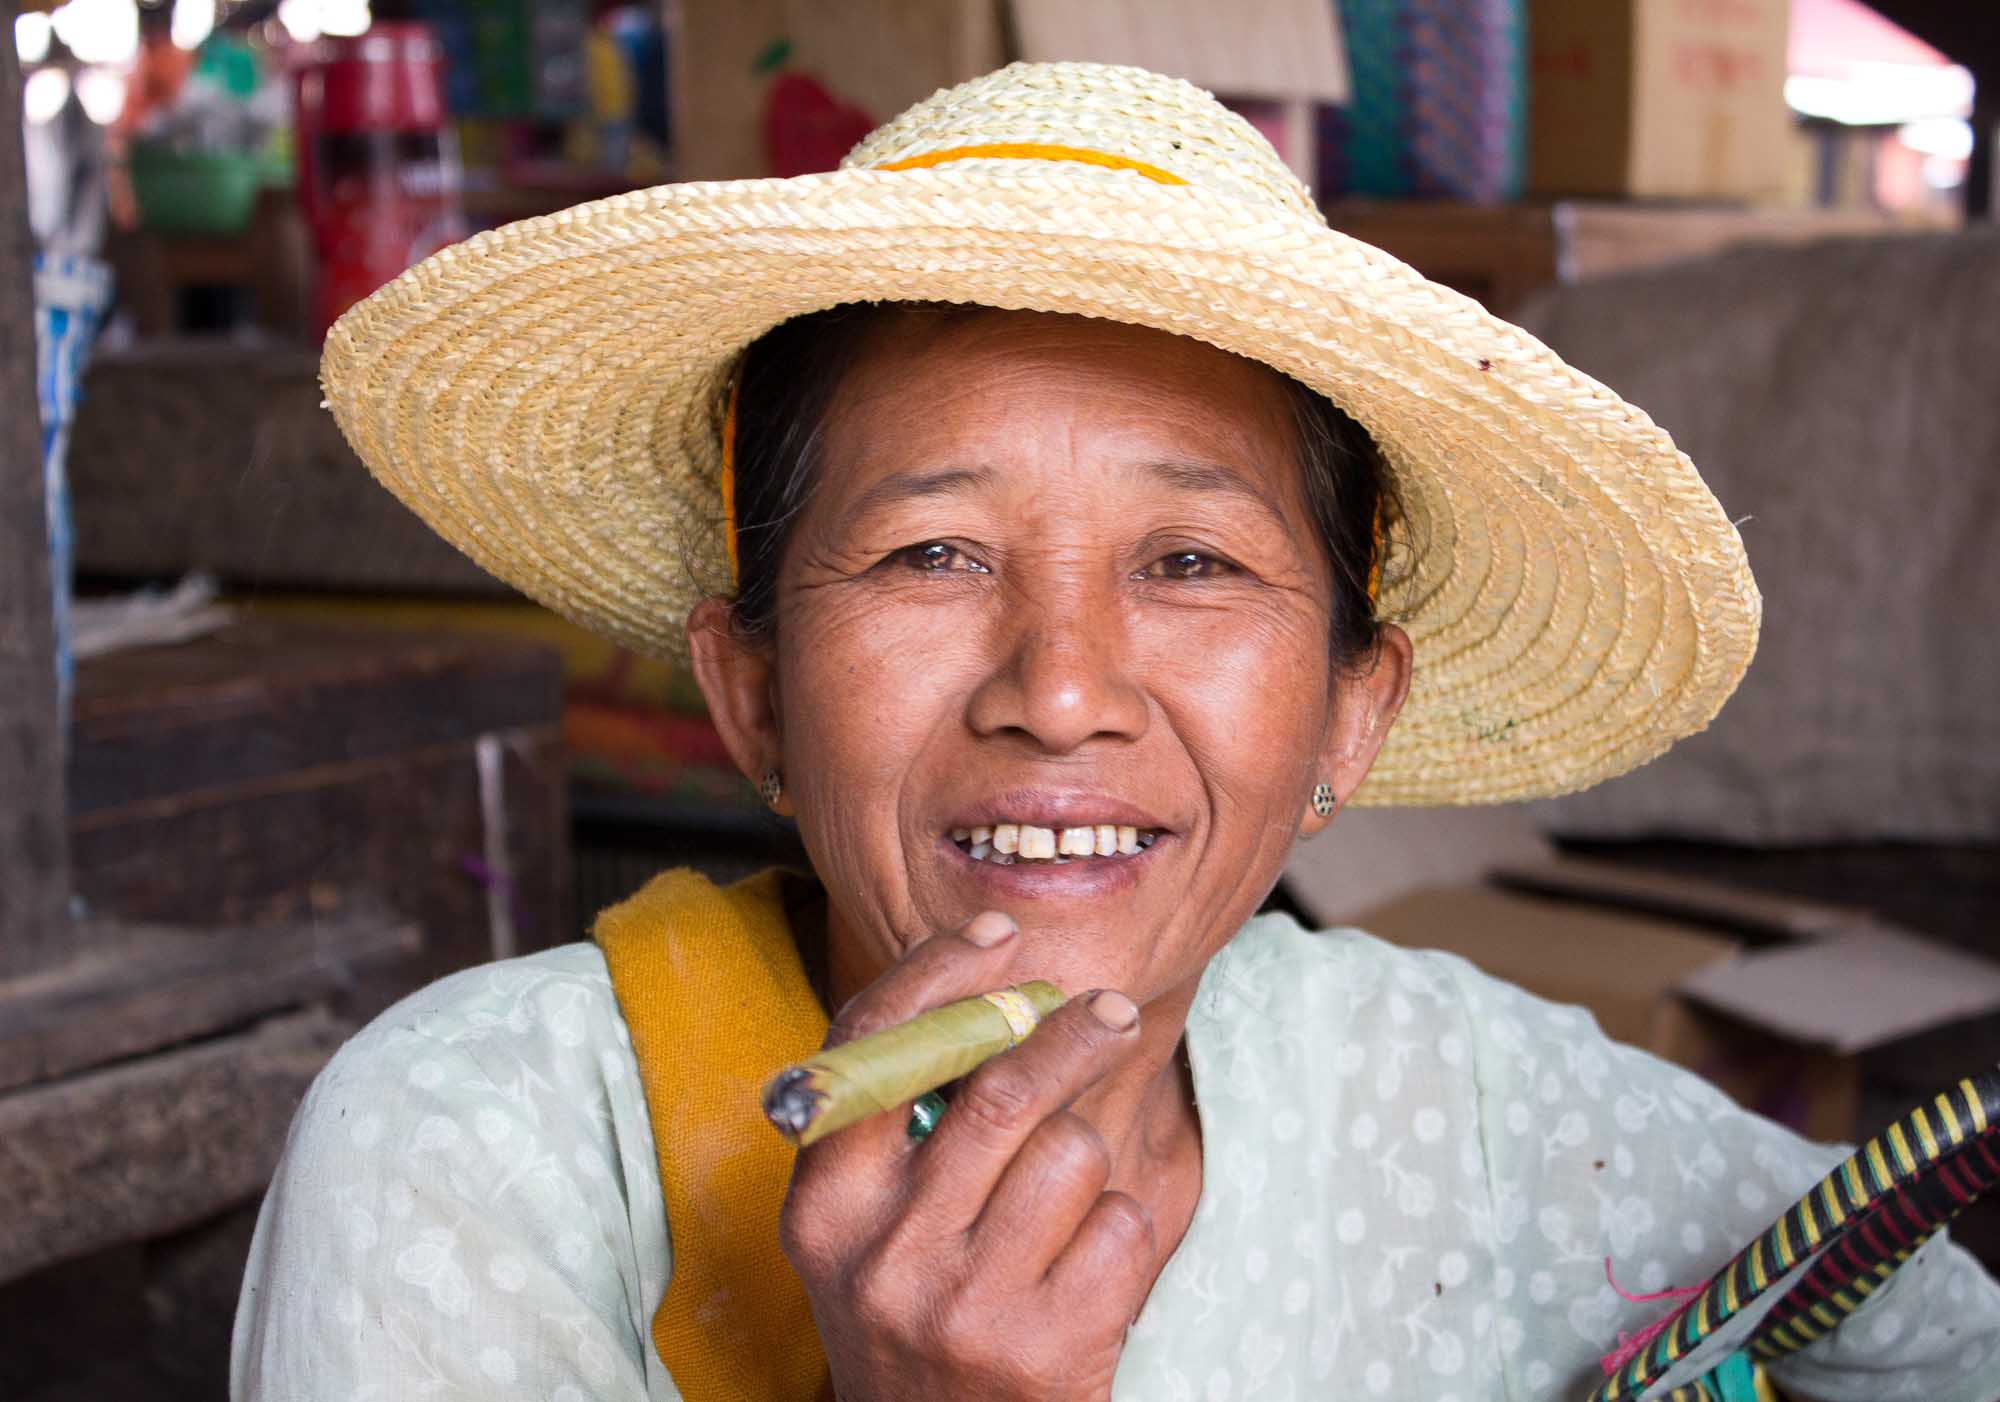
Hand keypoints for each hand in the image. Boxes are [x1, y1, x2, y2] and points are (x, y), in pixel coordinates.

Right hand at [779, 911, 1156, 1401]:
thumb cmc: (916, 1314)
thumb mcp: (870, 1231)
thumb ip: (905, 1128)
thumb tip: (1004, 993)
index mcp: (822, 1208)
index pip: (873, 1052)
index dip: (938, 974)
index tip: (998, 932)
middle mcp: (882, 1255)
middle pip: (998, 1089)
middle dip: (1070, 1033)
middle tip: (1113, 1010)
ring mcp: (964, 1307)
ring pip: (1071, 1153)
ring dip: (1087, 1161)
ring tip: (1061, 1212)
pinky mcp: (1047, 1351)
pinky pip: (1123, 1223)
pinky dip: (1122, 1230)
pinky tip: (1083, 1274)